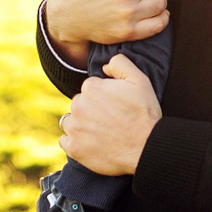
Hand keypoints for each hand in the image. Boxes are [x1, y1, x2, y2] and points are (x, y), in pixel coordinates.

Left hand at [59, 55, 160, 174]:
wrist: (146, 147)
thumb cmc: (144, 114)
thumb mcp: (140, 80)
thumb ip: (120, 63)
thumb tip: (104, 66)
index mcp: (91, 87)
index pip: (90, 88)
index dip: (103, 96)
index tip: (114, 106)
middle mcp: (78, 105)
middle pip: (79, 104)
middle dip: (90, 110)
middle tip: (109, 120)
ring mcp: (74, 128)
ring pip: (70, 121)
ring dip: (80, 125)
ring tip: (100, 132)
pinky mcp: (74, 148)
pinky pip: (65, 141)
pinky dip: (75, 142)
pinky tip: (90, 143)